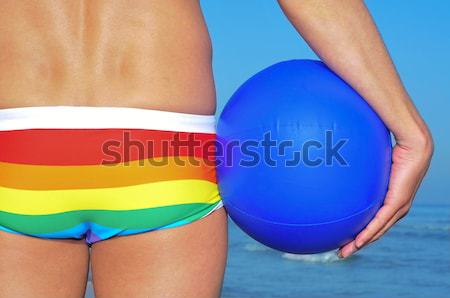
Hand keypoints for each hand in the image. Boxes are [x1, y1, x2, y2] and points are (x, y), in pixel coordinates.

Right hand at [338, 135, 432, 257]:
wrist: (414, 147)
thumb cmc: (393, 151)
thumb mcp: (373, 166)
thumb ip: (361, 170)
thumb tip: (342, 164)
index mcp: (392, 202)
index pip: (376, 223)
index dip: (361, 234)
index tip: (346, 240)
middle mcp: (397, 209)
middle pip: (375, 233)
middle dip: (357, 245)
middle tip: (341, 252)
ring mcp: (398, 207)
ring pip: (377, 232)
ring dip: (360, 243)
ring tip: (345, 251)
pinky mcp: (398, 203)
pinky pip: (379, 221)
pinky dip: (368, 233)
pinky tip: (357, 242)